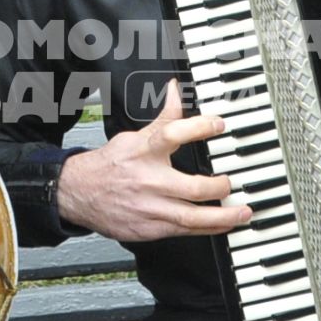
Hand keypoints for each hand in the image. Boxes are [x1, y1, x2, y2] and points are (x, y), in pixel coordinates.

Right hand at [57, 89, 252, 241]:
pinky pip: (184, 231)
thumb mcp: (135, 136)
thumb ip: (163, 117)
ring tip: (242, 212)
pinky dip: (207, 229)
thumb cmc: (111, 165)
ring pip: (192, 217)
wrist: (78, 194)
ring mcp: (149, 208)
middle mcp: (148, 181)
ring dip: (222, 217)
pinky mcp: (149, 229)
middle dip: (219, 187)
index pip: (172, 133)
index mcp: (144, 152)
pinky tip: (223, 225)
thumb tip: (175, 89)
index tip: (219, 124)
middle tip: (232, 183)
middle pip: (191, 186)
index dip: (198, 127)